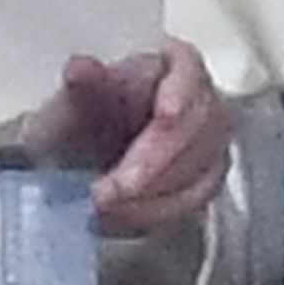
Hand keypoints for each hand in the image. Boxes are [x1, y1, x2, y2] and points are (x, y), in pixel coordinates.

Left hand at [25, 41, 233, 241]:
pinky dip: (152, 215)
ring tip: (106, 205)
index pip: (190, 70)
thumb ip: (82, 81)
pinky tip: (119, 217)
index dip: (183, 91)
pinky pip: (191, 206)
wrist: (79, 159)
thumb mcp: (75, 98)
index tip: (166, 113)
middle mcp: (200, 104)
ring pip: (200, 175)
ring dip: (151, 197)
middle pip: (200, 129)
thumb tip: (80, 69)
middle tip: (114, 185)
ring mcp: (208, 147)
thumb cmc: (86, 120)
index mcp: (173, 66)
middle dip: (154, 163)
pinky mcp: (202, 186)